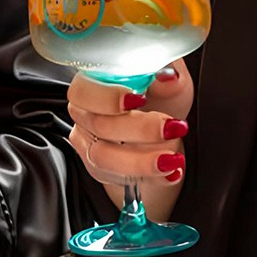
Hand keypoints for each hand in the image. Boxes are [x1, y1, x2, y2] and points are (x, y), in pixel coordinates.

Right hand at [66, 61, 190, 215]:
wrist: (161, 136)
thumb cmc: (161, 102)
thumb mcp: (172, 86)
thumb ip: (170, 79)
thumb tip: (168, 77)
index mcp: (93, 84)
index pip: (83, 90)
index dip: (108, 97)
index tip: (139, 99)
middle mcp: (85, 114)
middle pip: (97, 125)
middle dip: (138, 129)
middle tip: (172, 128)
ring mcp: (89, 144)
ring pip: (103, 157)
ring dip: (142, 160)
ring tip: (173, 159)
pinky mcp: (100, 170)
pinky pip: (115, 179)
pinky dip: (148, 177)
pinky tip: (171, 173)